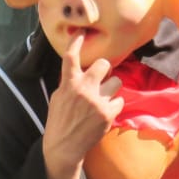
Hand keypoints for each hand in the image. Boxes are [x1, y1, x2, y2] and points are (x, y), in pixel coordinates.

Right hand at [42, 32, 123, 173]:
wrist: (64, 147)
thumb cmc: (59, 121)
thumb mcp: (58, 98)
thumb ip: (69, 83)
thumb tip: (80, 72)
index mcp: (68, 84)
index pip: (71, 57)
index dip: (76, 41)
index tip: (81, 32)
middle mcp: (84, 89)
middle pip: (103, 63)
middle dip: (104, 68)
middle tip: (102, 76)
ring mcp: (97, 101)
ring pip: (116, 82)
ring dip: (112, 88)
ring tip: (103, 98)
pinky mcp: (108, 113)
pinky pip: (120, 101)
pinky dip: (114, 105)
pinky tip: (105, 112)